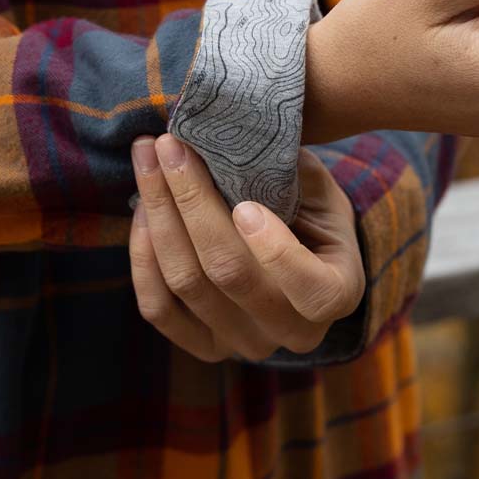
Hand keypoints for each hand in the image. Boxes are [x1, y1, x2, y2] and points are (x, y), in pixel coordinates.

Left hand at [128, 136, 364, 362]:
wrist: (295, 249)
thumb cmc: (309, 207)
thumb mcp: (314, 185)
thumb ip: (283, 170)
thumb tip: (226, 131)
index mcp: (337, 292)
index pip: (312, 291)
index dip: (276, 252)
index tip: (245, 204)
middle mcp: (293, 331)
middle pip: (229, 273)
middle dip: (192, 201)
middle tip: (170, 145)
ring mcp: (245, 344)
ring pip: (187, 284)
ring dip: (159, 214)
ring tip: (147, 160)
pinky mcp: (203, 346)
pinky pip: (158, 308)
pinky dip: (143, 257)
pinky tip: (142, 211)